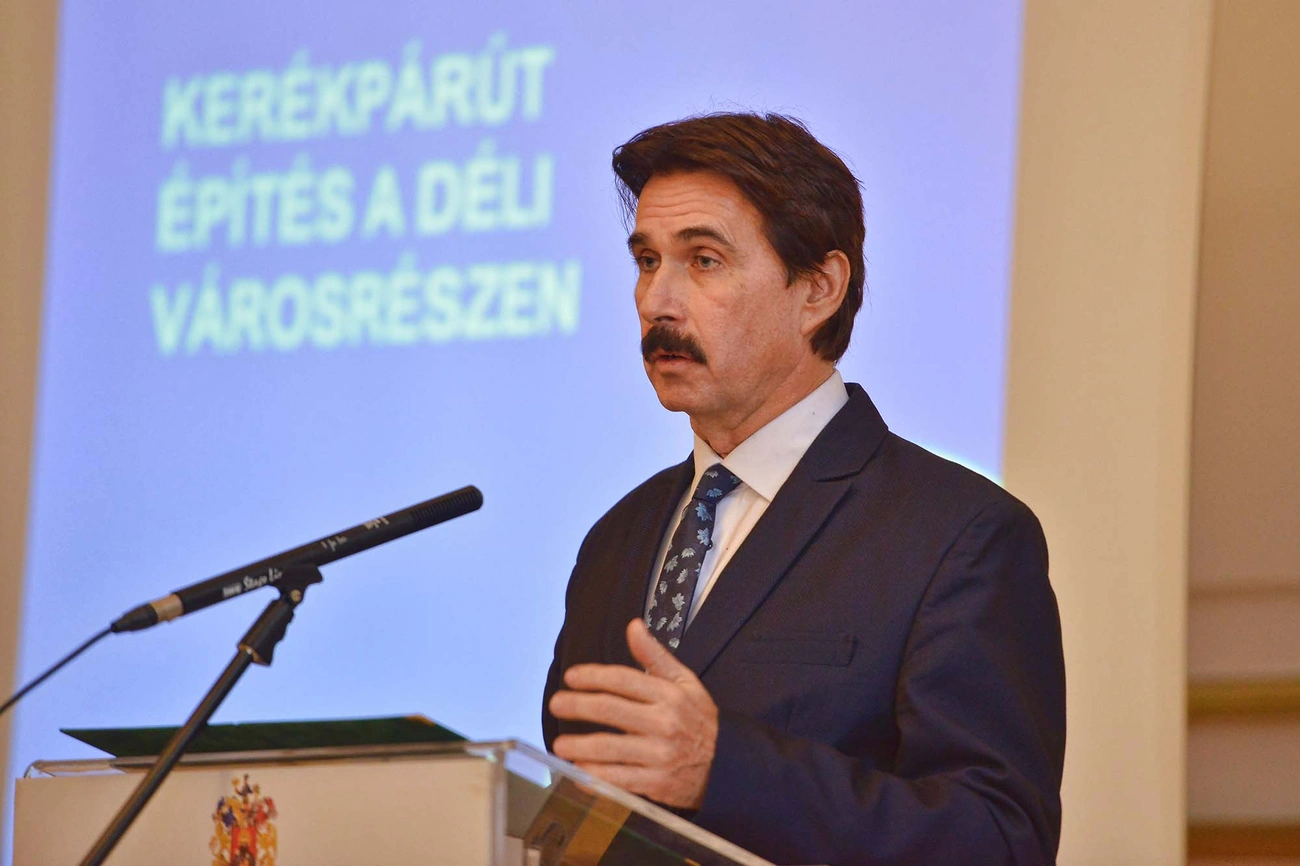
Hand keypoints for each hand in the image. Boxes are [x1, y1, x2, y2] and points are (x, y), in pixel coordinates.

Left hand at [549, 618, 718, 808]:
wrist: (728, 765)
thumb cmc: (699, 719)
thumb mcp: (684, 681)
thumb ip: (655, 655)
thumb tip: (632, 626)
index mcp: (669, 695)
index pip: (622, 680)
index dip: (592, 676)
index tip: (571, 677)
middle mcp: (664, 723)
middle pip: (609, 710)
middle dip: (576, 706)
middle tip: (556, 704)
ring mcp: (659, 755)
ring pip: (608, 747)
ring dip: (578, 746)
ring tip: (560, 744)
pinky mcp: (656, 783)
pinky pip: (617, 779)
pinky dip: (594, 776)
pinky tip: (579, 772)